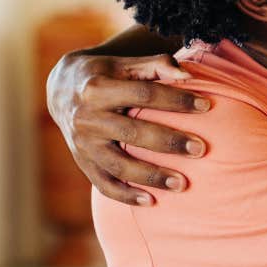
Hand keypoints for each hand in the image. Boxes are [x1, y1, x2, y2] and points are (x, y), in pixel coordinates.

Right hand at [45, 50, 212, 205]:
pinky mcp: (82, 162)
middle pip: (132, 133)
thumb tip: (188, 76)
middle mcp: (86, 117)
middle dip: (168, 142)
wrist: (60, 91)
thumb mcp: (124, 63)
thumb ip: (156, 64)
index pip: (144, 94)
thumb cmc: (105, 74)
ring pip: (118, 164)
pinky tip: (152, 202)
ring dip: (151, 176)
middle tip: (200, 150)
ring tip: (182, 184)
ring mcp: (82, 144)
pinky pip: (103, 184)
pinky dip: (126, 195)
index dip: (176, 99)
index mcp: (98, 88)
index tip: (206, 105)